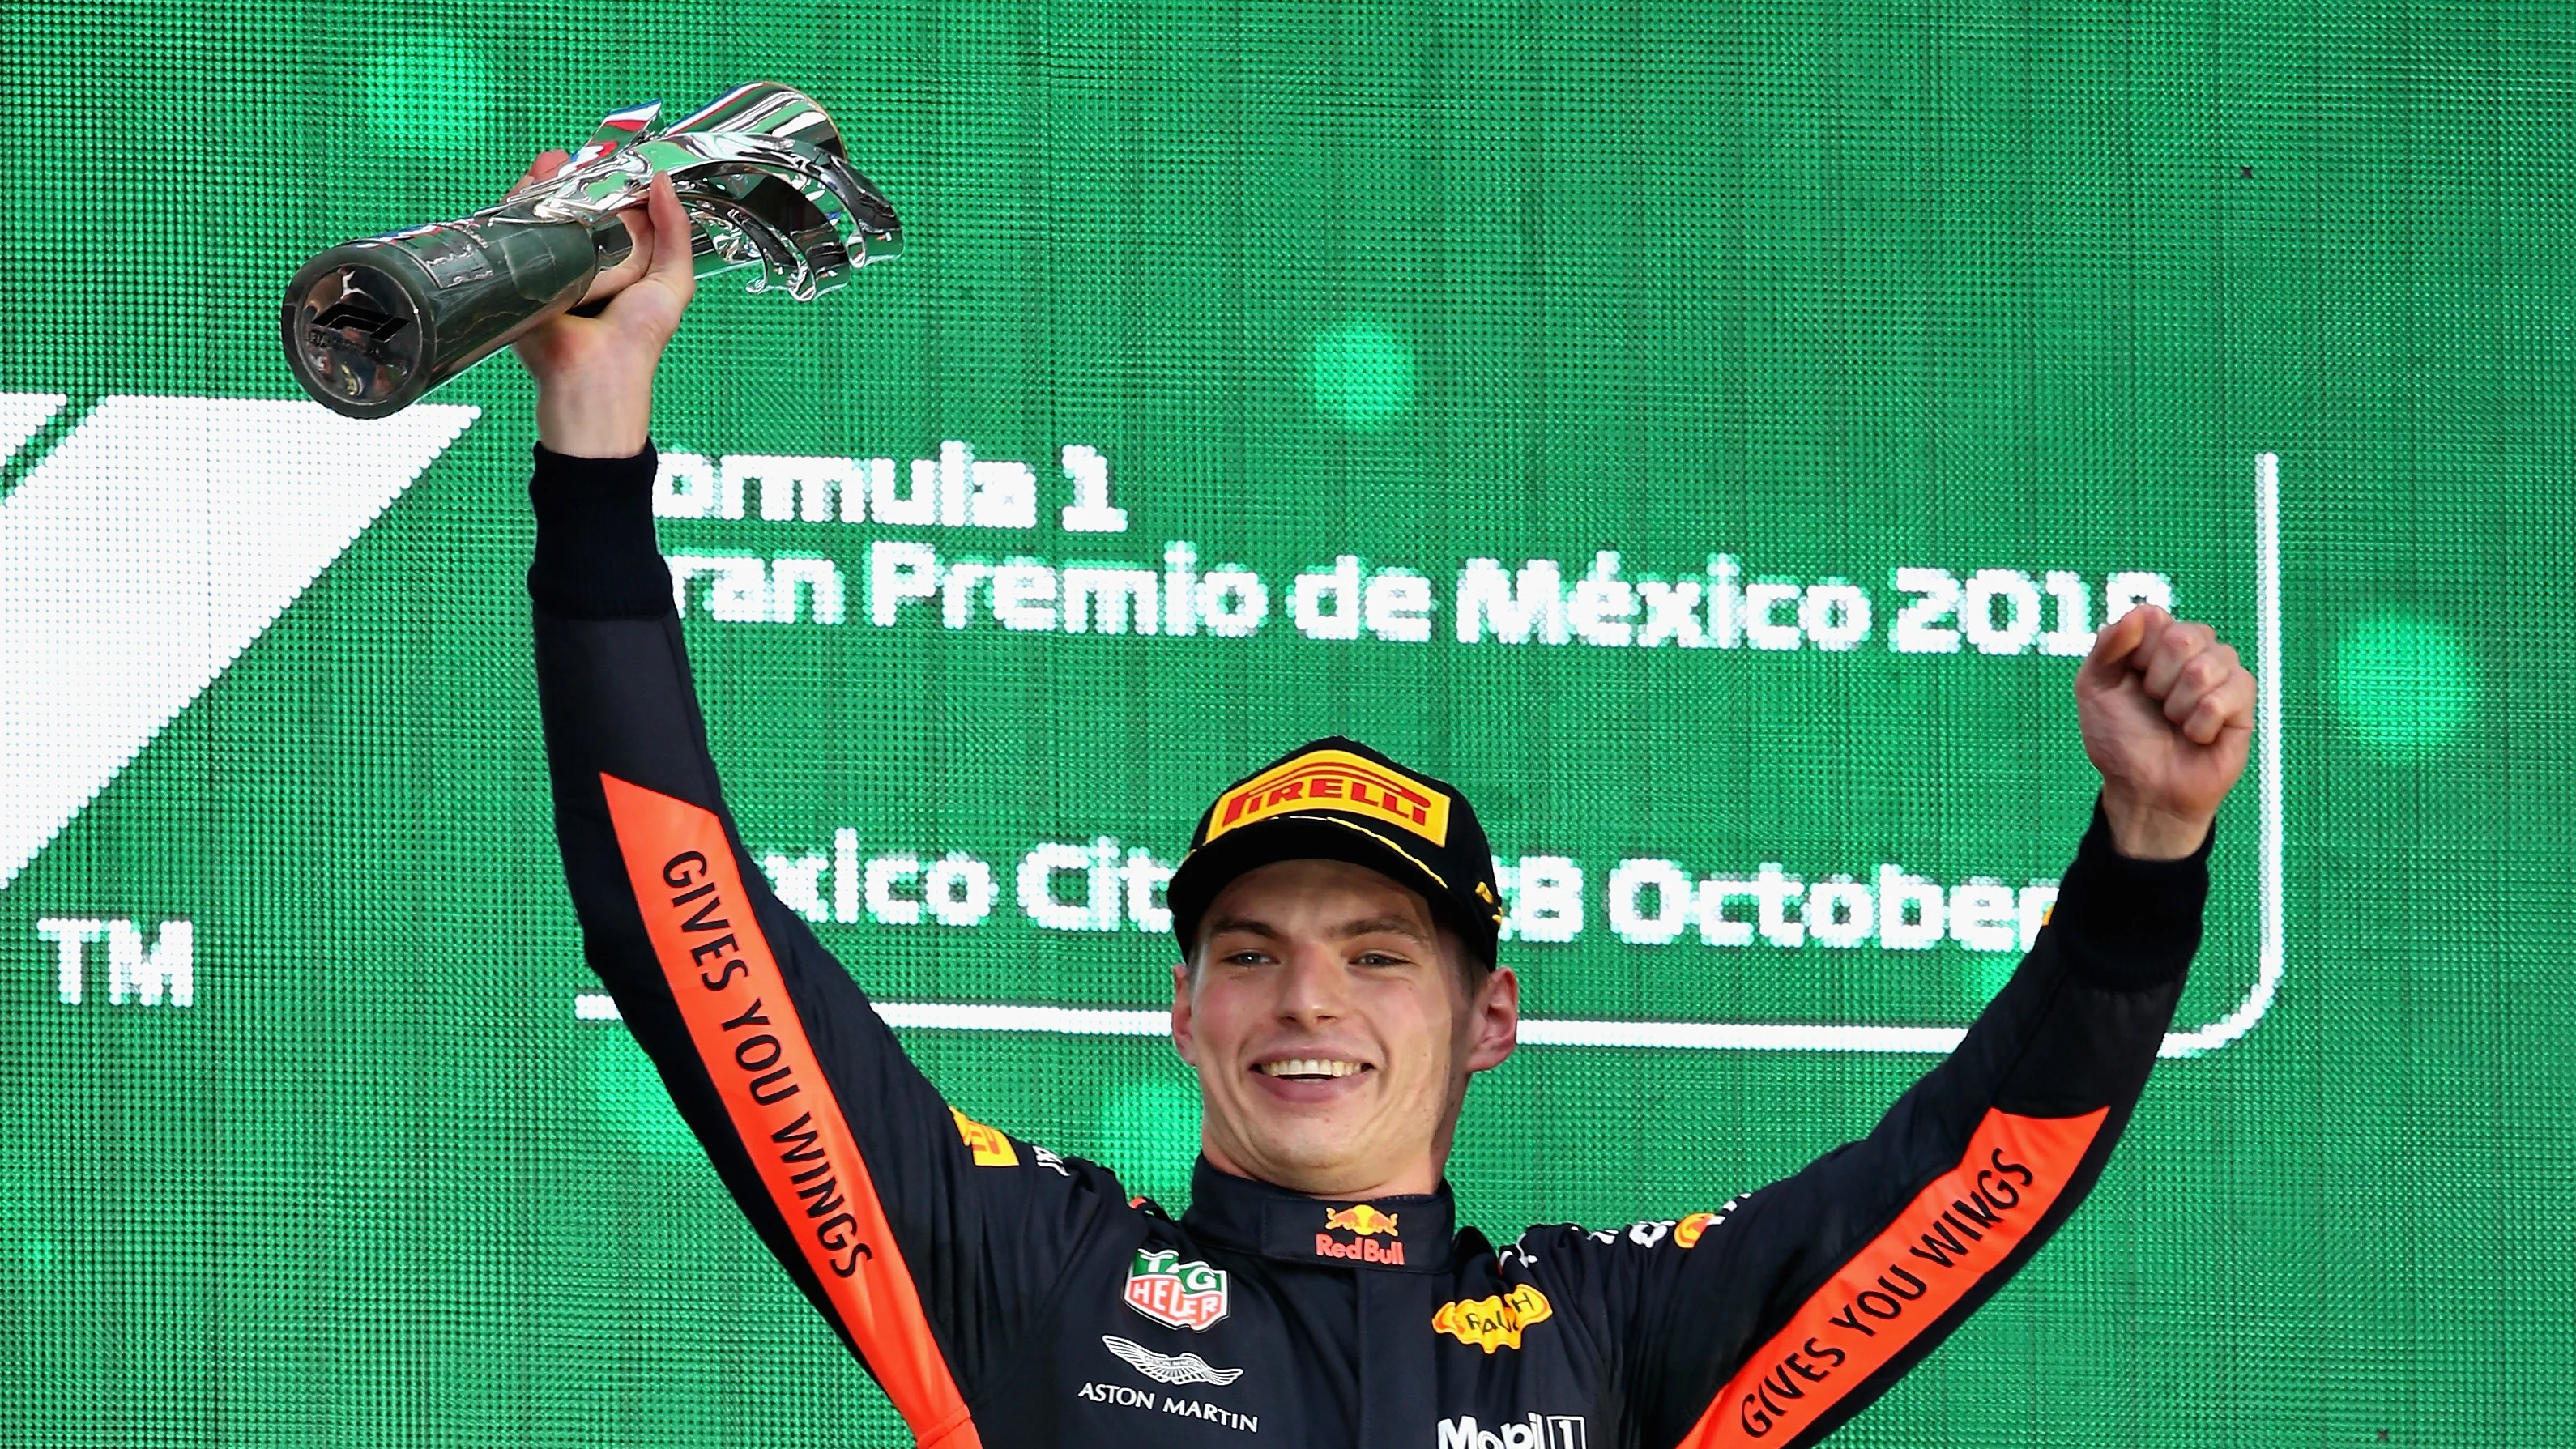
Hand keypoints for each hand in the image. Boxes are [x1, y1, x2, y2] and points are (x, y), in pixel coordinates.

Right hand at [506, 150, 696, 457]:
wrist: (593, 376)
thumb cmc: (636, 340)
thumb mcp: (673, 282)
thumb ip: (675, 233)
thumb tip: (662, 182)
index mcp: (619, 264)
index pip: (612, 214)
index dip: (612, 184)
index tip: (614, 159)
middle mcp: (583, 263)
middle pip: (571, 209)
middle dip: (571, 178)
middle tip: (576, 155)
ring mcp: (548, 267)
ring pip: (540, 215)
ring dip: (542, 184)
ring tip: (550, 162)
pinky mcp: (518, 275)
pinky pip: (513, 233)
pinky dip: (515, 206)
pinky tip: (526, 185)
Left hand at [2074, 605, 2257, 859]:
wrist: (2141, 790)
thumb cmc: (2119, 739)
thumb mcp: (2094, 689)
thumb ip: (2108, 645)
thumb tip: (2142, 611)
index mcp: (2156, 641)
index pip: (2153, 617)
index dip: (2135, 654)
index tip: (2130, 680)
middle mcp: (2194, 652)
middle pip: (2184, 636)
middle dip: (2157, 678)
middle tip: (2154, 704)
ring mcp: (2222, 676)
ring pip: (2207, 667)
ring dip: (2177, 705)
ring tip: (2174, 723)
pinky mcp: (2243, 706)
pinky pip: (2224, 699)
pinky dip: (2199, 725)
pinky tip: (2196, 737)